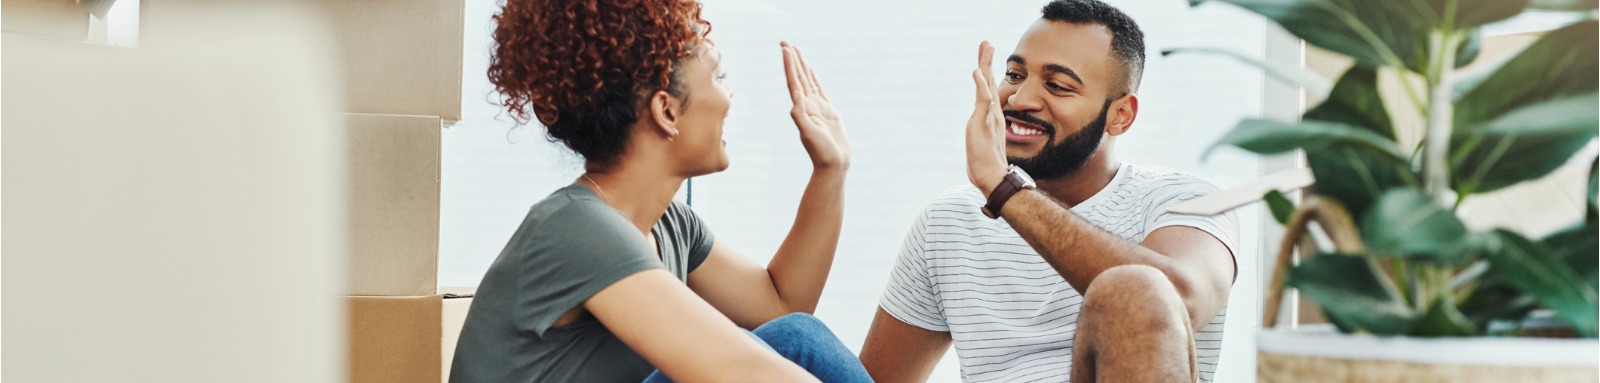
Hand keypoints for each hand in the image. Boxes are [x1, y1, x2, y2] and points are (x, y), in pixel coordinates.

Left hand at [782, 42, 848, 171]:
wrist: (833, 164)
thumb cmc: (821, 152)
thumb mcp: (809, 134)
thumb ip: (801, 116)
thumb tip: (795, 99)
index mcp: (801, 108)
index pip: (793, 82)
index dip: (789, 65)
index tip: (785, 49)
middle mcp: (807, 105)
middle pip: (798, 77)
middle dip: (792, 60)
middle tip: (784, 42)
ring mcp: (817, 107)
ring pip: (807, 81)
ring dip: (801, 66)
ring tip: (796, 51)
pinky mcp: (827, 111)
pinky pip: (818, 89)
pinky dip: (814, 78)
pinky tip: (810, 71)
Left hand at [967, 41, 1008, 196]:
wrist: (992, 178)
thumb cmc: (986, 164)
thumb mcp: (981, 144)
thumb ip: (982, 136)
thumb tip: (981, 134)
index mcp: (991, 116)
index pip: (988, 89)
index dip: (987, 72)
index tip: (986, 55)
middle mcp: (992, 113)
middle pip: (990, 81)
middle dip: (987, 61)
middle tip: (986, 42)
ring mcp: (989, 117)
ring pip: (988, 85)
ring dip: (986, 65)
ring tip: (986, 47)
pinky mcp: (984, 123)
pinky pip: (983, 100)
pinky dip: (980, 85)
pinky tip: (977, 72)